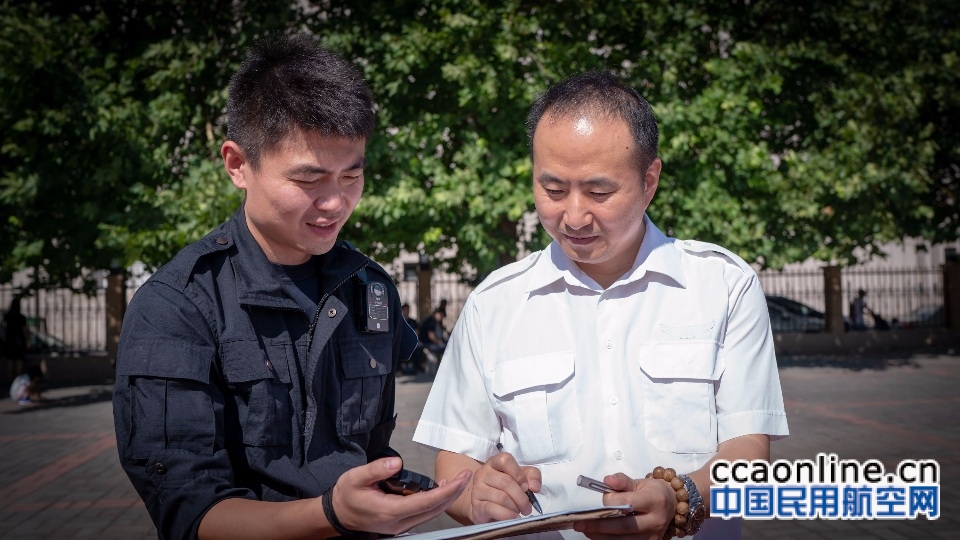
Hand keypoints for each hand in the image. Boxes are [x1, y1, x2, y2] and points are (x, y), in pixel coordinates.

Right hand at [332, 456, 471, 535]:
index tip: (460, 478)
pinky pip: (425, 514)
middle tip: (467, 474)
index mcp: (390, 511)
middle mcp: (399, 522)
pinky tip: (441, 489)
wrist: (338, 515)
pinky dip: (437, 502)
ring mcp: (401, 525)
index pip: (425, 502)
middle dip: (454, 493)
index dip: (446, 491)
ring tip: (458, 480)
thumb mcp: (355, 477)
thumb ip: (376, 469)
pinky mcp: (402, 523)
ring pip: (432, 514)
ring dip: (448, 498)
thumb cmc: (347, 495)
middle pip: (435, 510)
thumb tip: (397, 463)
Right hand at [466, 451, 541, 522]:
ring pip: (501, 497)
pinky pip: (493, 509)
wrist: (486, 507)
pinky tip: (513, 517)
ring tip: (519, 512)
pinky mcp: (476, 505)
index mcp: (494, 462)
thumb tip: (534, 487)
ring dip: (515, 507)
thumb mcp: (522, 478)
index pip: (506, 460)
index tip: (527, 487)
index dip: (519, 474)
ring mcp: (477, 489)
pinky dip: (507, 515)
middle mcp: (483, 473)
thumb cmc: (506, 489)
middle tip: (527, 507)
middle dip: (521, 497)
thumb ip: (532, 476)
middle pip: (506, 482)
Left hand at [573, 473, 674, 538]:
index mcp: (654, 500)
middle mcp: (655, 520)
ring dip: (601, 536)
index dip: (610, 501)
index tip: (601, 498)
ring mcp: (653, 535)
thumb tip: (606, 481)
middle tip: (580, 523)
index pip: (627, 503)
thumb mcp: (640, 482)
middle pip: (624, 526)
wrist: (673, 505)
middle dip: (599, 525)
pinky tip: (598, 536)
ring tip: (585, 530)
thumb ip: (622, 481)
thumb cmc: (653, 492)